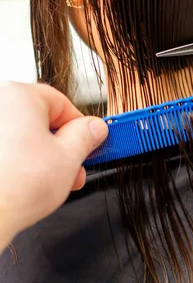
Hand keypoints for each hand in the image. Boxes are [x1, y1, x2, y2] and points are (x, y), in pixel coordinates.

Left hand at [0, 82, 107, 249]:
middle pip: (40, 120)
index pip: (62, 104)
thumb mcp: (68, 159)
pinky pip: (5, 147)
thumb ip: (86, 137)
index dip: (81, 127)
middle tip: (73, 170)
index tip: (91, 142)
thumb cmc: (13, 187)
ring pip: (21, 136)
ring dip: (41, 157)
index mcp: (19, 95)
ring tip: (51, 183)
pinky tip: (27, 183)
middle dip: (62, 149)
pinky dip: (17, 161)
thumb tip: (93, 128)